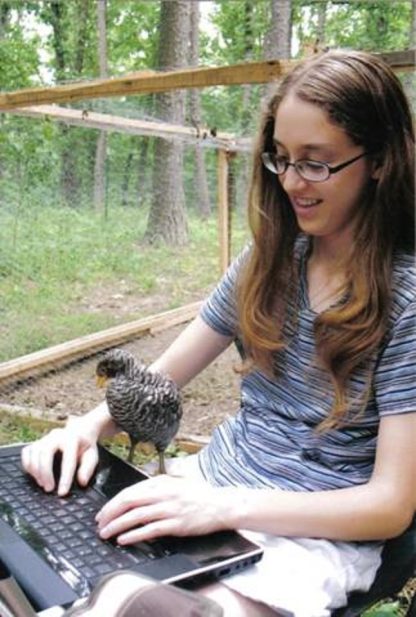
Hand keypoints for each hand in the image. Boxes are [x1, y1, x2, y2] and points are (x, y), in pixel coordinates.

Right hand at [21, 415, 99, 495]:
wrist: (79, 431)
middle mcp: (56, 436)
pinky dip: (27, 465)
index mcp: (72, 439)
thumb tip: (82, 481)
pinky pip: (26, 452)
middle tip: (49, 489)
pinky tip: (35, 475)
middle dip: (45, 473)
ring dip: (36, 471)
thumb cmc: (84, 446)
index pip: (67, 460)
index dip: (65, 478)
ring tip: (43, 484)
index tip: (62, 492)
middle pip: (45, 453)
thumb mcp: (92, 456)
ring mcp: (45, 438)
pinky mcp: (37, 442)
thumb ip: (88, 468)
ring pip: (34, 453)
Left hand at [95, 475, 237, 543]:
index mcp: (161, 482)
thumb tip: (138, 493)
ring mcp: (169, 509)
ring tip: (106, 534)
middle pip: (128, 502)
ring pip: (135, 516)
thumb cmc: (200, 494)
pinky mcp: (176, 524)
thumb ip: (158, 485)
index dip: (112, 503)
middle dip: (109, 514)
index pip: (129, 491)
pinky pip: (149, 530)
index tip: (102, 512)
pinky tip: (124, 540)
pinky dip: (134, 535)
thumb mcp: (176, 482)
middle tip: (99, 524)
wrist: (221, 505)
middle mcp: (163, 493)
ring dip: (117, 526)